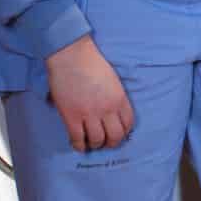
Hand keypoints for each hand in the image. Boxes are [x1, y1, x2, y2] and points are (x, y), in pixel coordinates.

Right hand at [44, 35, 132, 152]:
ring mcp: (89, 114)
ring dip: (95, 145)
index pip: (128, 123)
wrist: (71, 55)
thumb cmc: (91, 63)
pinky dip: (79, 145)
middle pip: (115, 136)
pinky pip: (77, 139)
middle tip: (106, 143)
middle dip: (112, 143)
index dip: (124, 132)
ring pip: (97, 140)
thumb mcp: (112, 80)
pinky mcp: (71, 117)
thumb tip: (110, 112)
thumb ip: (114, 97)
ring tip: (92, 144)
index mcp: (120, 98)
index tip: (118, 133)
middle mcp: (108, 109)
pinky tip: (79, 145)